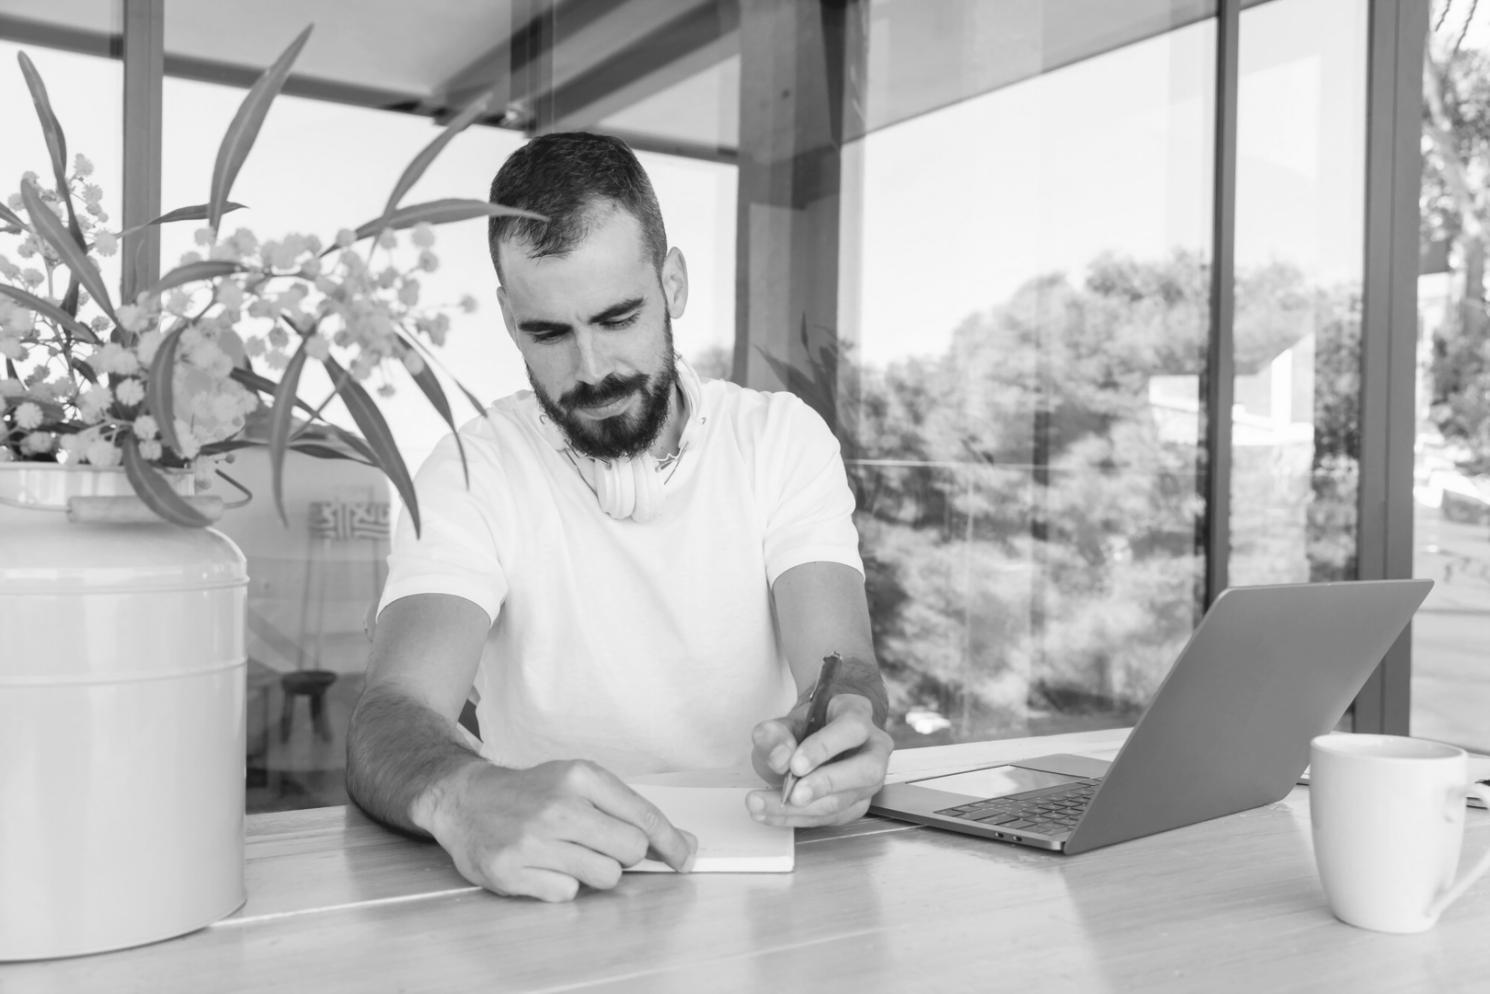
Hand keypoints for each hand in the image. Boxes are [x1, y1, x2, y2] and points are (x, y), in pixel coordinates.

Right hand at [418, 758, 697, 901]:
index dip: (672, 842)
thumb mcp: (576, 781)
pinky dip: (562, 884)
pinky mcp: (513, 871)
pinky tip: (543, 865)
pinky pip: (567, 893)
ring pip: (604, 877)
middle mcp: (558, 807)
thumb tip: (680, 842)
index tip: (684, 856)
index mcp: (579, 776)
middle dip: (625, 854)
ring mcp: (534, 841)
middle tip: (602, 845)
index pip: (643, 816)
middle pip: (630, 851)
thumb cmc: (530, 792)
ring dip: (594, 871)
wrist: (465, 798)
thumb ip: (625, 809)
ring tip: (569, 853)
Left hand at [746, 693, 892, 826]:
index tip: (795, 765)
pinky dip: (798, 818)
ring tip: (763, 805)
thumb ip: (776, 734)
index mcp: (858, 714)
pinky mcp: (858, 804)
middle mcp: (874, 748)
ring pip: (846, 800)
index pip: (852, 729)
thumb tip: (780, 758)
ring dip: (802, 809)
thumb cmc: (807, 726)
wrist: (814, 739)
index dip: (824, 748)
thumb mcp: (785, 721)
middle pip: (866, 770)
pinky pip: (832, 817)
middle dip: (826, 785)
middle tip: (792, 795)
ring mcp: (870, 780)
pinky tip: (772, 813)